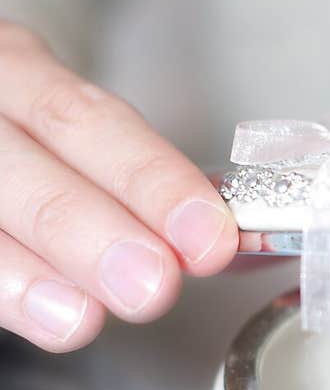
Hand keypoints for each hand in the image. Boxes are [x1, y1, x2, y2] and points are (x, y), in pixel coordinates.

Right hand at [0, 23, 238, 350]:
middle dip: (89, 231)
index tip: (209, 236)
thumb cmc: (18, 137)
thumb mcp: (69, 130)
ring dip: (25, 276)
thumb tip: (246, 250)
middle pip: (19, 168)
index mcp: (14, 69)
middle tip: (152, 286)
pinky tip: (42, 318)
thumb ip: (142, 188)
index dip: (149, 180)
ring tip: (82, 320)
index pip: (86, 120)